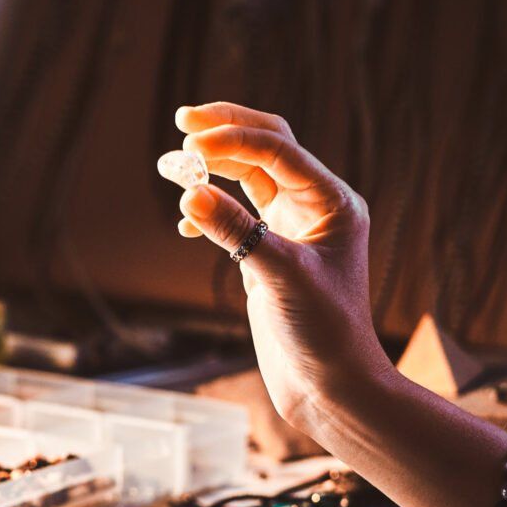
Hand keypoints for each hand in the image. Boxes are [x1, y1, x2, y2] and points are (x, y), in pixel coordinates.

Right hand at [174, 102, 389, 432]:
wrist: (331, 386)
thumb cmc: (323, 334)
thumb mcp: (279, 278)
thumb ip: (236, 232)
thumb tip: (189, 194)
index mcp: (332, 202)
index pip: (278, 150)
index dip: (233, 139)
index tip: (190, 140)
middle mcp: (313, 209)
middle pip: (267, 148)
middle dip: (225, 132)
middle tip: (182, 120)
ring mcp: (291, 231)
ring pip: (250, 179)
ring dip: (213, 167)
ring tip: (174, 163)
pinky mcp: (269, 257)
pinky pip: (238, 215)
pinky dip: (211, 209)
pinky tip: (187, 221)